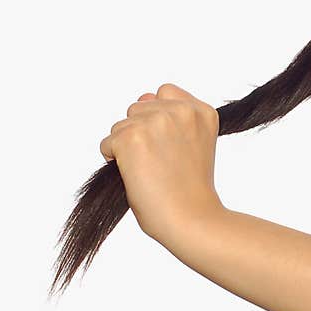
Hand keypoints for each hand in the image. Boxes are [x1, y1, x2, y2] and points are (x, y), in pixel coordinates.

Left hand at [100, 82, 223, 241]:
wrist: (191, 218)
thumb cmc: (191, 189)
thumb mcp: (196, 143)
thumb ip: (174, 119)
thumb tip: (141, 98)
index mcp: (202, 111)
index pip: (165, 92)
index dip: (161, 118)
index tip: (171, 146)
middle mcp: (181, 111)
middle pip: (140, 107)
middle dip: (142, 131)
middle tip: (161, 163)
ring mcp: (156, 122)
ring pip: (122, 124)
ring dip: (128, 146)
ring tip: (151, 171)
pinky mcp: (131, 137)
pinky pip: (107, 143)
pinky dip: (115, 160)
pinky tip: (137, 176)